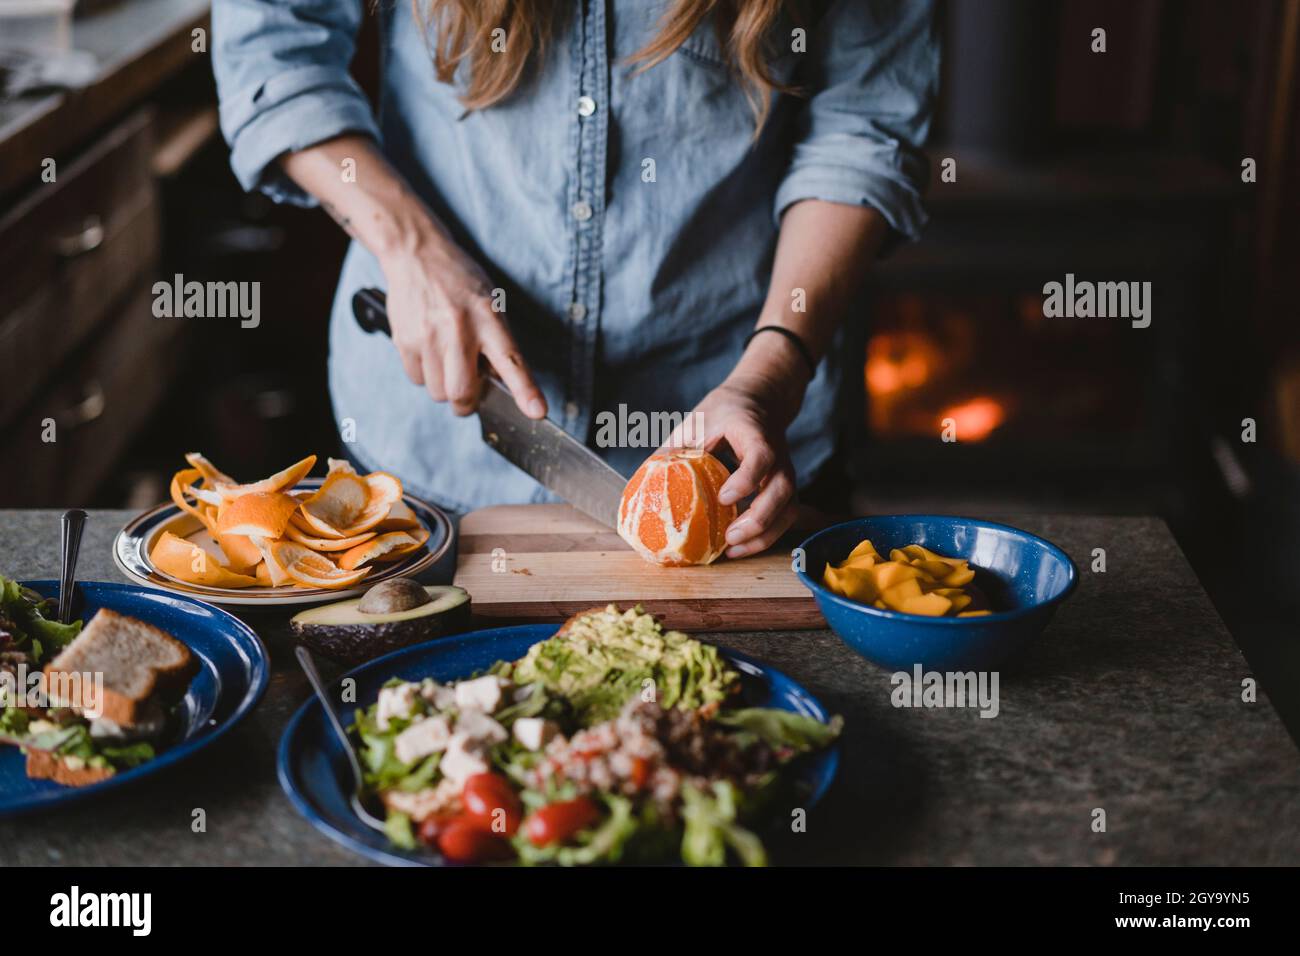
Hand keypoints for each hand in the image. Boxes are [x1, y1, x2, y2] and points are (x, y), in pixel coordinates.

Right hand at [380, 241, 545, 418]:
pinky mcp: (404, 340)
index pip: (511, 360)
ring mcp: (428, 336)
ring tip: (447, 359)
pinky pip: (417, 379)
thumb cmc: (460, 282)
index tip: (537, 412)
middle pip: (462, 392)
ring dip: (444, 386)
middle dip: (467, 403)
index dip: (525, 390)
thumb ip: (497, 343)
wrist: (416, 254)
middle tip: (470, 392)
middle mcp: (458, 329)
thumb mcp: (489, 304)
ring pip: (437, 392)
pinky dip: (425, 374)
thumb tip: (500, 384)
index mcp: (489, 318)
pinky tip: (430, 351)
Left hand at [670, 348, 806, 557]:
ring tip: (733, 549)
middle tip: (729, 537)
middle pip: (783, 489)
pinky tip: (740, 546)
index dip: (746, 479)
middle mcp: (777, 454)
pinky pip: (785, 516)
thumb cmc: (723, 412)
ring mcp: (784, 472)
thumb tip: (644, 481)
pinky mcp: (784, 488)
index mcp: (754, 433)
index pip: (761, 456)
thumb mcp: (696, 422)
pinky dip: (766, 536)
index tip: (723, 498)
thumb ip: (676, 449)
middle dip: (759, 519)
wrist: (758, 400)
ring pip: (789, 507)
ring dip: (765, 534)